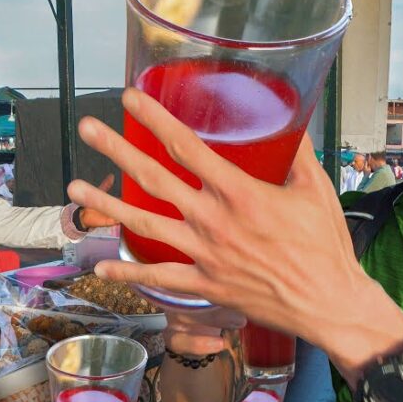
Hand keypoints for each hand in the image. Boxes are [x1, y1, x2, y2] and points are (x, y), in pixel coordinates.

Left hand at [66, 88, 402, 360]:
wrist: (329, 303)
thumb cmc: (326, 246)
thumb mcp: (316, 189)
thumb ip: (297, 152)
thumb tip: (289, 121)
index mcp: (240, 193)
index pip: (187, 146)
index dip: (155, 118)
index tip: (130, 98)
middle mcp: (215, 221)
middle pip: (155, 179)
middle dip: (117, 150)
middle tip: (88, 128)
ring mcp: (205, 255)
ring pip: (146, 225)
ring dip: (107, 204)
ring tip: (73, 187)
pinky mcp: (206, 285)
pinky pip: (160, 278)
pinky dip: (128, 272)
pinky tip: (101, 263)